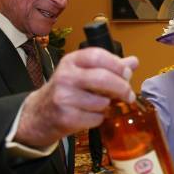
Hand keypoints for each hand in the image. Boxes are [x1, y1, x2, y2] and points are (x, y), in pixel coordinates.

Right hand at [15, 48, 138, 147]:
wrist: (40, 114)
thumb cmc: (68, 90)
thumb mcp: (84, 72)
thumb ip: (110, 67)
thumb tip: (134, 62)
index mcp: (71, 61)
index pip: (97, 56)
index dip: (117, 65)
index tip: (127, 74)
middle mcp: (65, 76)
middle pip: (102, 78)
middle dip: (122, 88)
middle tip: (129, 95)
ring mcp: (63, 97)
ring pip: (102, 101)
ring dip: (108, 105)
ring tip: (101, 104)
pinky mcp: (65, 117)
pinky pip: (96, 118)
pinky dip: (99, 118)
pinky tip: (90, 115)